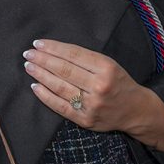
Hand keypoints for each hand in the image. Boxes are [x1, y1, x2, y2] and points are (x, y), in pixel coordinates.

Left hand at [22, 39, 144, 132]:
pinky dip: (45, 96)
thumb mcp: (109, 63)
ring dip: (41, 75)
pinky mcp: (85, 120)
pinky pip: (60, 106)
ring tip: (29, 67)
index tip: (38, 44)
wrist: (135, 110)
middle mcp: (99, 86)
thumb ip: (86, 58)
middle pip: (64, 70)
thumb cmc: (119, 82)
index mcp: (106, 68)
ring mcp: (91, 104)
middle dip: (43, 60)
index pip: (73, 55)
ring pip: (60, 87)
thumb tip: (54, 50)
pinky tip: (35, 86)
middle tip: (28, 54)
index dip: (53, 48)